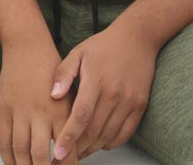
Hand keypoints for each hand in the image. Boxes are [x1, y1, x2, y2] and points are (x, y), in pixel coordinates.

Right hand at [0, 42, 76, 164]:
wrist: (27, 46)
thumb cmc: (51, 68)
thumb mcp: (69, 93)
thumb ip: (70, 120)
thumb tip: (71, 148)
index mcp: (60, 112)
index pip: (66, 151)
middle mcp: (40, 114)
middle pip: (41, 156)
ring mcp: (19, 112)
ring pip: (20, 151)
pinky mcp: (3, 108)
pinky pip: (3, 139)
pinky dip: (7, 156)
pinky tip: (12, 163)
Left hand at [50, 22, 157, 159]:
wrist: (137, 39)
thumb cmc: (103, 46)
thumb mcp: (77, 52)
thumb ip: (63, 74)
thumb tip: (53, 96)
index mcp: (96, 81)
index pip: (81, 116)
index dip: (69, 136)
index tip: (58, 152)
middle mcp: (114, 94)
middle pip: (94, 130)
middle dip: (77, 147)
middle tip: (63, 157)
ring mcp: (129, 102)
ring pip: (109, 135)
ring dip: (92, 147)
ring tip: (77, 152)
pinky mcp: (140, 106)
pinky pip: (125, 133)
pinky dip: (111, 143)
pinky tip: (98, 143)